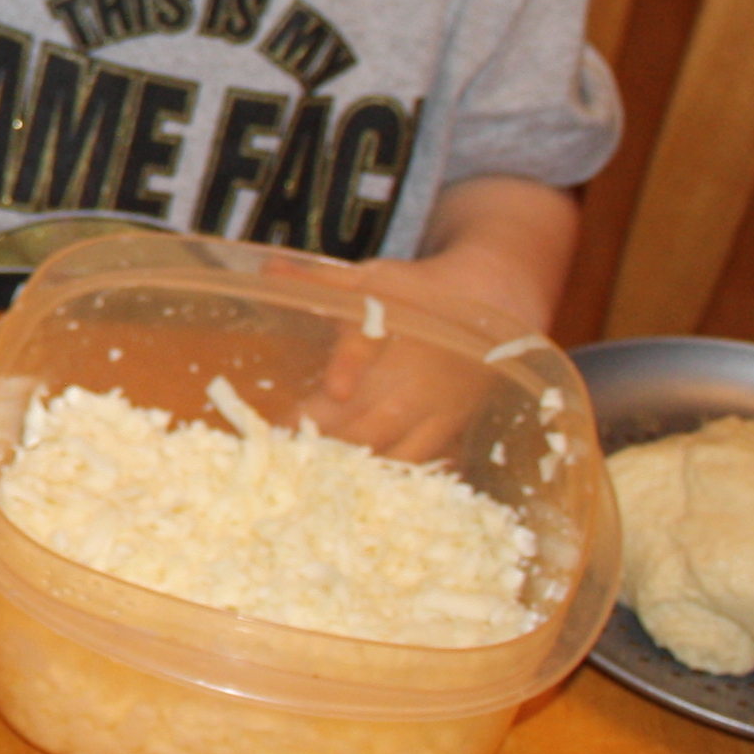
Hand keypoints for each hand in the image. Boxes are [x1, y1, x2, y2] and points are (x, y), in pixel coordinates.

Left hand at [266, 253, 515, 462]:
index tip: (336, 390)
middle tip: (284, 446)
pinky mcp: (451, 426)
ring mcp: (436, 404)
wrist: (488, 304)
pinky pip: (422, 460)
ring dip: (351, 460)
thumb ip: (317, 281)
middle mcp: (416, 371)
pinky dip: (391, 474)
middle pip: (372, 410)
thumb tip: (266, 268)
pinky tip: (359, 485)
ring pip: (392, 444)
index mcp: (393, 325)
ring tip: (310, 470)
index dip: (352, 364)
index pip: (369, 342)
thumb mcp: (368, 280)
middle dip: (326, 432)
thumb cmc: (417, 292)